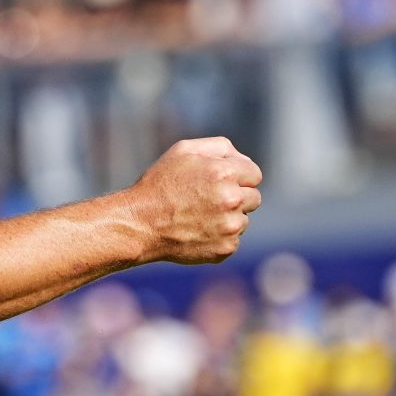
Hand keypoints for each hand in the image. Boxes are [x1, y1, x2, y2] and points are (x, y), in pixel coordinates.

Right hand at [128, 137, 262, 264]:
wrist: (140, 224)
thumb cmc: (160, 184)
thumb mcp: (184, 151)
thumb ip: (220, 147)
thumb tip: (244, 161)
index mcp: (225, 172)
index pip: (254, 175)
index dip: (237, 177)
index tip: (220, 182)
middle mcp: (232, 199)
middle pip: (254, 198)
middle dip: (236, 197)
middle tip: (208, 200)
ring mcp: (230, 226)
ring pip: (243, 221)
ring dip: (228, 218)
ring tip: (199, 217)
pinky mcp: (226, 248)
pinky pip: (233, 240)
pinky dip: (219, 237)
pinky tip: (197, 232)